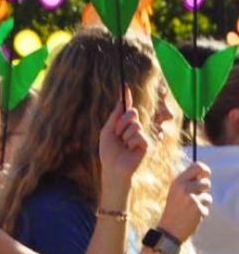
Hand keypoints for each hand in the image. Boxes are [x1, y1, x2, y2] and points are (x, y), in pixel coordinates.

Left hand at [97, 85, 146, 204]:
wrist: (113, 167)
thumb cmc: (108, 152)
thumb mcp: (108, 131)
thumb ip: (114, 117)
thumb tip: (120, 102)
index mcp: (123, 124)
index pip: (126, 108)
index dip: (126, 96)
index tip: (124, 85)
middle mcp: (134, 127)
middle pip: (131, 113)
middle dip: (121, 123)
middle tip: (118, 135)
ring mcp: (141, 135)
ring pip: (134, 125)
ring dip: (124, 135)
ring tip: (123, 145)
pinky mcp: (146, 143)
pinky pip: (138, 135)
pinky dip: (130, 142)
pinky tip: (130, 150)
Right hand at [159, 162, 211, 242]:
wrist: (168, 229)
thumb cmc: (173, 209)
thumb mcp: (176, 192)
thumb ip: (188, 182)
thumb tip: (204, 174)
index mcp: (177, 182)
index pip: (197, 167)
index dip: (204, 170)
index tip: (205, 175)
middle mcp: (184, 188)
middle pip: (206, 182)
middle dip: (204, 190)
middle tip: (194, 197)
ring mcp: (192, 199)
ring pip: (208, 197)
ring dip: (203, 203)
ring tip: (191, 208)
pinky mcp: (198, 209)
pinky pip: (206, 208)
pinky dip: (201, 212)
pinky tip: (191, 216)